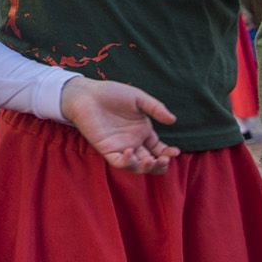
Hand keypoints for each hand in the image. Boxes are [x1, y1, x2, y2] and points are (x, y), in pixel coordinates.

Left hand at [59, 77, 180, 174]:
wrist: (87, 93)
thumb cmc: (112, 93)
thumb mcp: (138, 98)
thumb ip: (155, 108)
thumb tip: (173, 120)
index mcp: (143, 132)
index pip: (159, 149)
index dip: (168, 153)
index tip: (175, 151)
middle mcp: (133, 142)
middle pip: (150, 162)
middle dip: (160, 165)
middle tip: (164, 160)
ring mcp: (120, 147)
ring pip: (136, 167)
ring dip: (145, 167)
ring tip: (150, 160)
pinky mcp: (106, 149)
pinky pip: (118, 162)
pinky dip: (126, 162)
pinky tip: (129, 152)